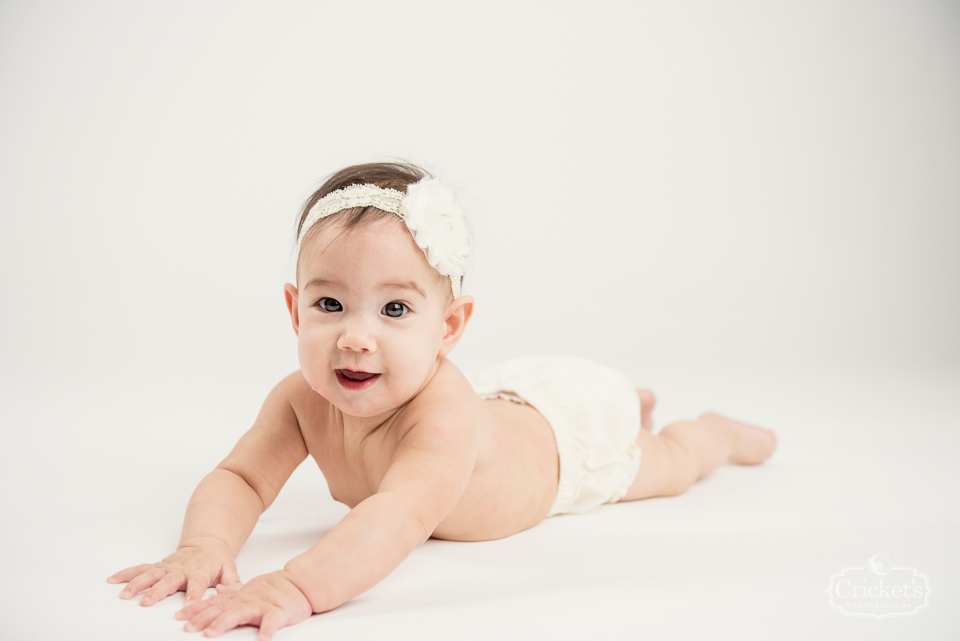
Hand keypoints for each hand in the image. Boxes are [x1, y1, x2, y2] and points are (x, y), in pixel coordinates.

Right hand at [107, 538, 240, 606]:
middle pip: (168, 581)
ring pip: (149, 575)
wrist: (206, 543)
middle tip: (146, 603)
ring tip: (124, 595)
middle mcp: (181, 569)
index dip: (194, 593)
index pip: (198, 583)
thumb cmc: (217, 561)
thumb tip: (233, 591)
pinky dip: (126, 573)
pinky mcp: (158, 566)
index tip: (188, 604)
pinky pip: (140, 569)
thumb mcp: (230, 569)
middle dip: (157, 592)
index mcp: (200, 571)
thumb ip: (233, 582)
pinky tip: (112, 580)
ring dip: (136, 584)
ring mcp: (167, 567)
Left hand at [175, 570, 312, 639]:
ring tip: (211, 633)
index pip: (214, 604)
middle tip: (188, 628)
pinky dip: (266, 631)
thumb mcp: (251, 589)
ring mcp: (262, 606)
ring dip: (224, 623)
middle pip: (221, 610)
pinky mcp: (278, 612)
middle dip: (203, 618)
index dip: (196, 610)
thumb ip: (234, 591)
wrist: (300, 583)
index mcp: (239, 598)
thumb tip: (219, 590)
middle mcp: (246, 601)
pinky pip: (271, 622)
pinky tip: (262, 640)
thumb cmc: (276, 589)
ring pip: (239, 614)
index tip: (179, 617)